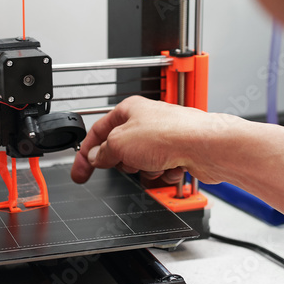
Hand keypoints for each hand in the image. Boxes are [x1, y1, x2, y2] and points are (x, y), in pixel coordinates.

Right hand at [70, 96, 221, 184]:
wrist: (204, 146)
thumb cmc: (170, 134)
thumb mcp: (120, 144)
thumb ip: (102, 152)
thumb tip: (95, 157)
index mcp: (129, 110)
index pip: (98, 131)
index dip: (85, 153)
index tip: (79, 172)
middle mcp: (147, 121)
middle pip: (121, 149)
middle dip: (123, 162)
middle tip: (128, 162)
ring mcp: (164, 138)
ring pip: (141, 164)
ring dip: (145, 170)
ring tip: (155, 163)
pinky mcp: (178, 153)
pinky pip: (160, 171)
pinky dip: (164, 174)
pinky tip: (172, 167)